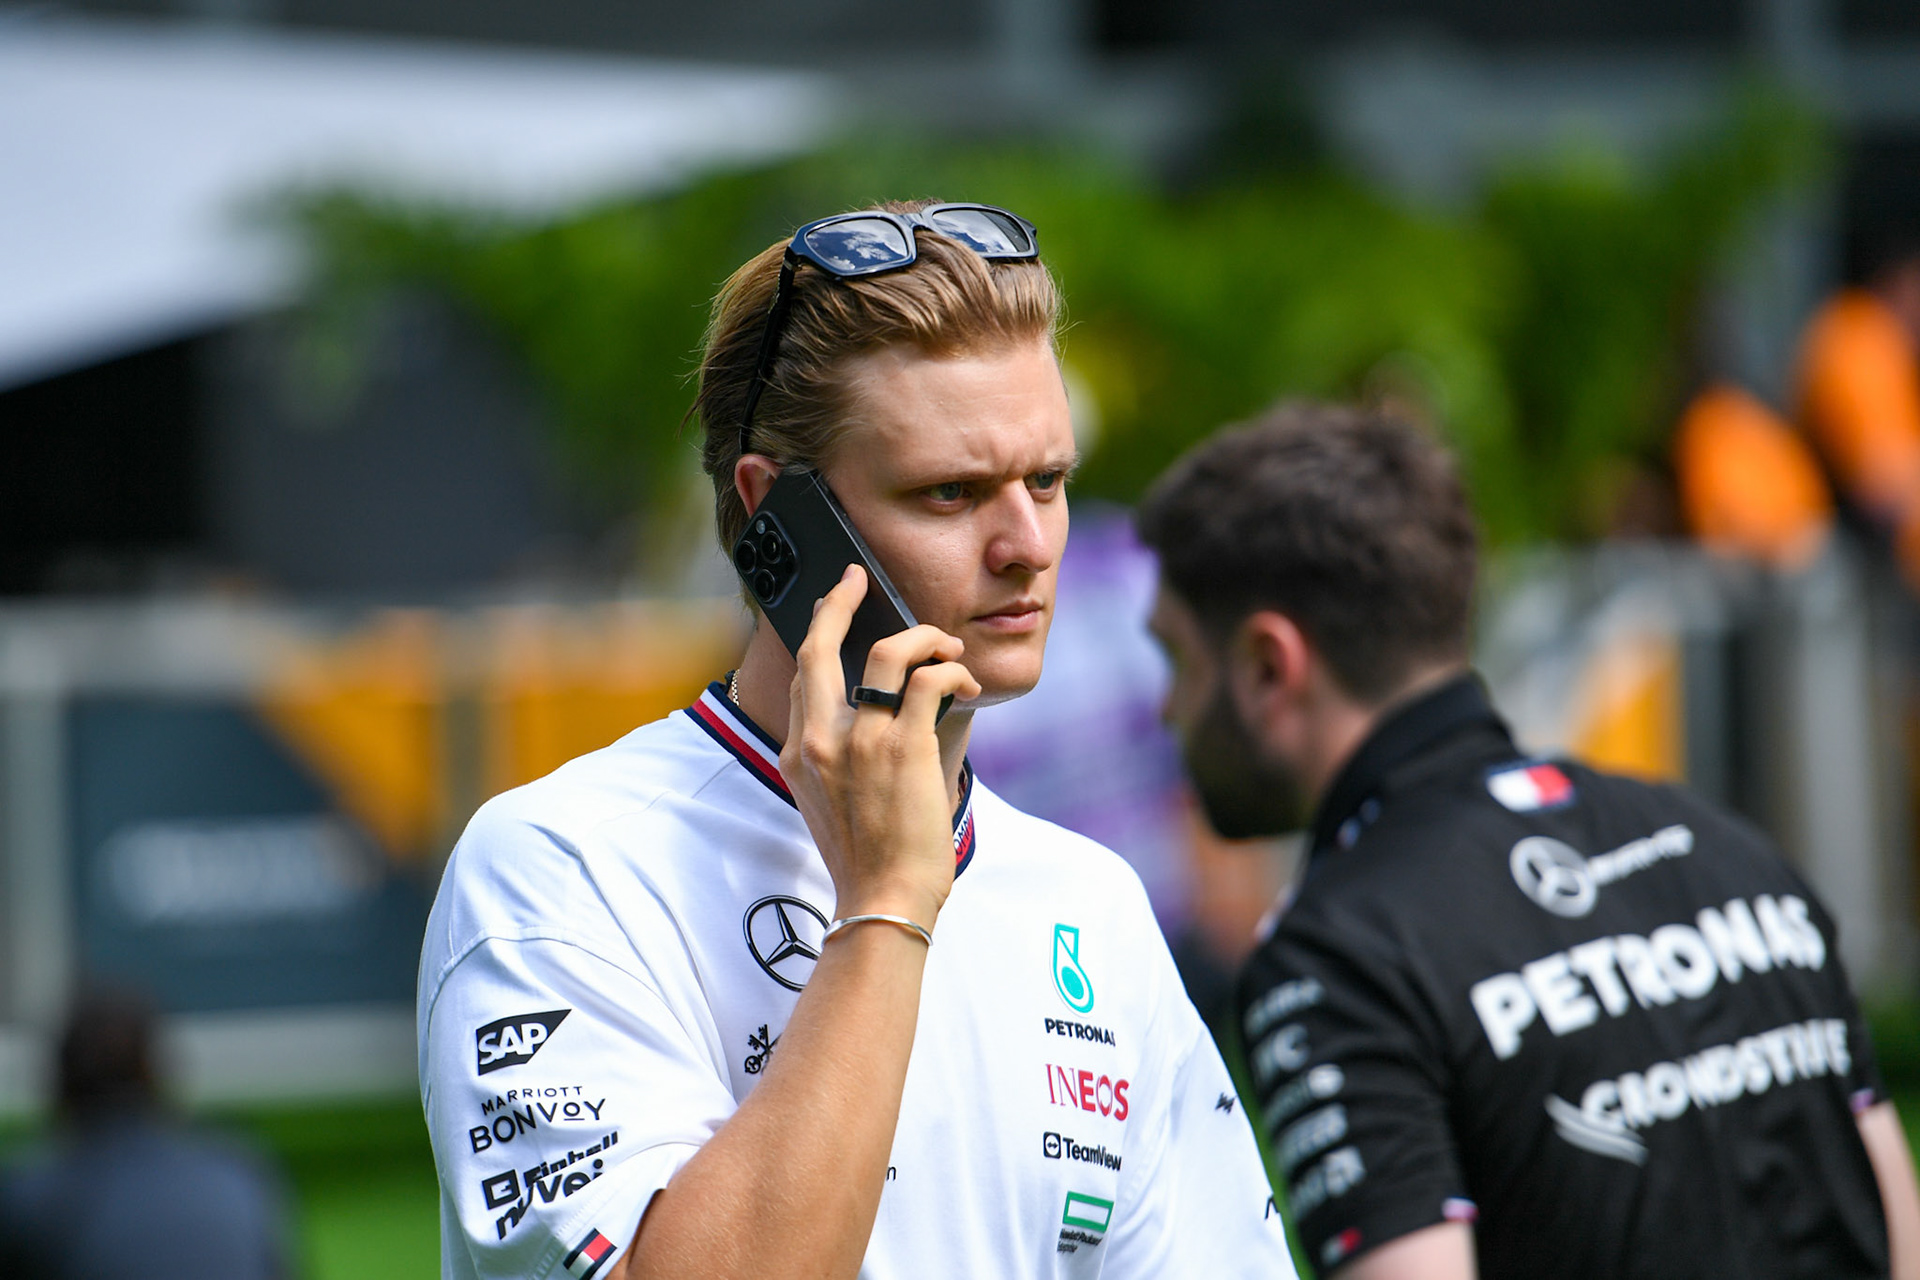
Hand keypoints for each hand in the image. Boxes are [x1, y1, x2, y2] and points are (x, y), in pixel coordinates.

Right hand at [781, 566, 980, 928]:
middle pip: (821, 645)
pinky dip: (953, 673)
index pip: (803, 676)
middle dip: (839, 601)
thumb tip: (878, 719)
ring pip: (889, 652)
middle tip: (858, 579)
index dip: (819, 633)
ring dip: (924, 639)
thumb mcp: (830, 806)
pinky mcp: (905, 746)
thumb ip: (839, 761)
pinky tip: (965, 686)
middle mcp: (820, 740)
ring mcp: (860, 741)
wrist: (882, 903)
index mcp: (798, 755)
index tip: (832, 608)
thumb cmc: (869, 863)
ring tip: (947, 649)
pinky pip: (932, 680)